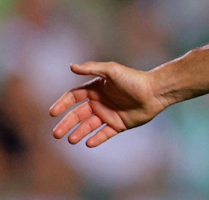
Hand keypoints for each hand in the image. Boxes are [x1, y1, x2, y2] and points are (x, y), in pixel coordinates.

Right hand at [49, 61, 167, 146]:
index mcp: (96, 88)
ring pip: (89, 126)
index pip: (73, 97)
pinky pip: (104, 134)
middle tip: (56, 134)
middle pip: (78, 114)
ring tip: (71, 139)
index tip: (53, 113)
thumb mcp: (112, 71)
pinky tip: (88, 143)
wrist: (156, 92)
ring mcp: (109, 114)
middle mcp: (100, 102)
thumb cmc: (134, 79)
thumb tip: (71, 66)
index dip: (62, 104)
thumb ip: (92, 68)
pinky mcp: (119, 124)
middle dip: (66, 124)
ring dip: (79, 133)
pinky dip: (96, 139)